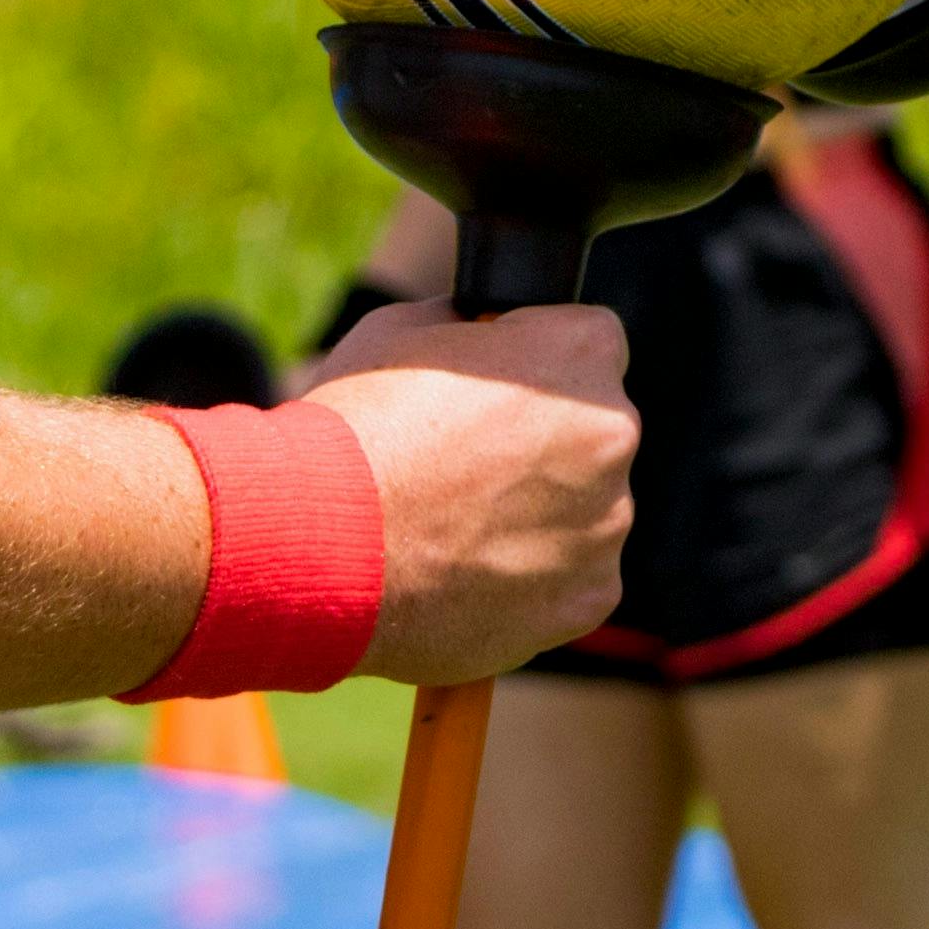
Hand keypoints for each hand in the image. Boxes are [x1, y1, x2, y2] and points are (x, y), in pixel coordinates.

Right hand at [290, 298, 635, 681]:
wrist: (315, 550)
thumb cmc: (351, 435)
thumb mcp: (401, 334)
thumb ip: (469, 329)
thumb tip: (482, 328)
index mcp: (578, 356)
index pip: (590, 340)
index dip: (538, 358)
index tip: (496, 389)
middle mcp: (613, 436)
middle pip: (592, 432)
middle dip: (543, 443)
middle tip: (463, 469)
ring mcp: (607, 525)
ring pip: (584, 511)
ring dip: (537, 515)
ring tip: (450, 531)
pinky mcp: (588, 599)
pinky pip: (571, 579)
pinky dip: (529, 581)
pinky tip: (462, 576)